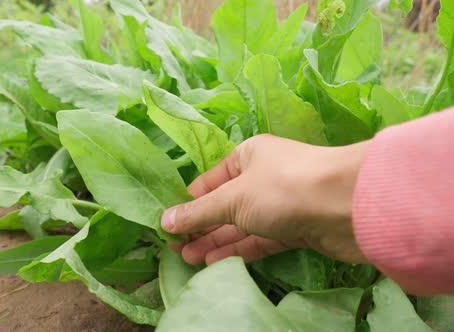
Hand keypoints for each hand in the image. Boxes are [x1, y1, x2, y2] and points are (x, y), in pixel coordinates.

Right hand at [161, 134, 369, 264]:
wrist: (349, 206)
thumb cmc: (284, 188)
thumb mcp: (233, 198)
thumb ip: (199, 212)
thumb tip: (164, 220)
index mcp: (248, 156)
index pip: (209, 182)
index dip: (187, 203)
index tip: (167, 225)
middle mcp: (264, 177)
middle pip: (224, 205)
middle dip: (200, 227)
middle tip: (175, 249)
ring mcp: (281, 204)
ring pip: (242, 224)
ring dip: (216, 241)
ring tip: (190, 259)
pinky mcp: (296, 228)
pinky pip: (260, 239)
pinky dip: (239, 250)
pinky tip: (216, 262)